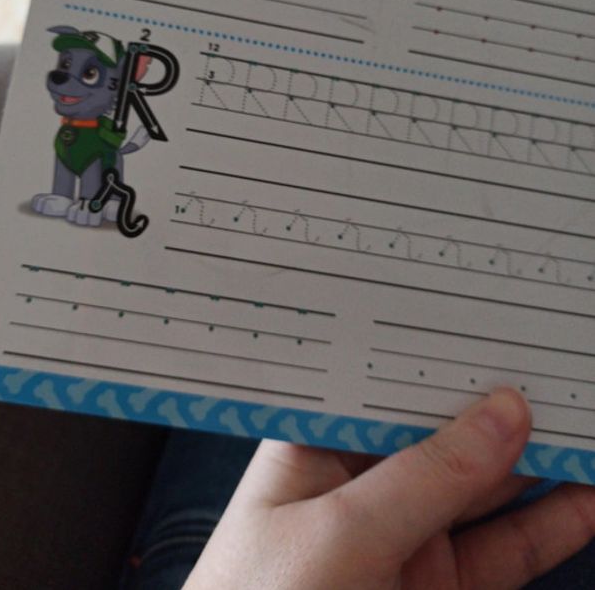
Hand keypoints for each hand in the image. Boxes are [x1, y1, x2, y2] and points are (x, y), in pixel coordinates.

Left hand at [184, 389, 594, 589]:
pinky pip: (506, 547)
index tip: (499, 322)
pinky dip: (550, 523)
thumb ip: (423, 479)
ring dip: (538, 456)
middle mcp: (364, 482)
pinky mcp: (441, 584)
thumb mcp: (338, 537)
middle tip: (558, 361)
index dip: (442, 352)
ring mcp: (406, 536)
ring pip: (485, 485)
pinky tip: (584, 497)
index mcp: (318, 446)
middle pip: (444, 428)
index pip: (385, 381)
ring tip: (583, 414)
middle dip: (501, 398)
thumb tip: (502, 415)